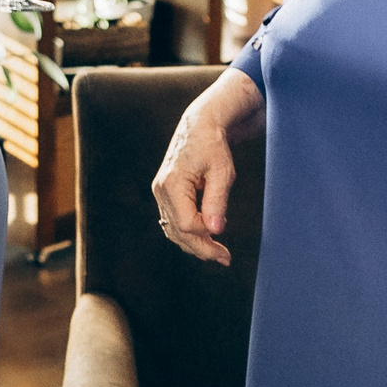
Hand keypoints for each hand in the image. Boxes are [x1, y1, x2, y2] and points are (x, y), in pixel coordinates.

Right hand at [150, 90, 237, 264]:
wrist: (199, 126)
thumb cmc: (213, 146)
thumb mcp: (222, 172)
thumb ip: (217, 201)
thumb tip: (216, 231)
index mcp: (172, 184)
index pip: (187, 223)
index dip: (207, 233)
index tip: (224, 231)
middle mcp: (161, 190)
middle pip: (178, 231)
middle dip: (202, 248)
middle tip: (226, 259)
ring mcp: (160, 193)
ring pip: (173, 230)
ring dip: (195, 244)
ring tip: (218, 254)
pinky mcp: (165, 194)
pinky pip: (174, 221)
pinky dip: (189, 233)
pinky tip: (206, 239)